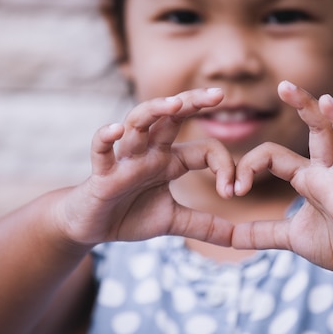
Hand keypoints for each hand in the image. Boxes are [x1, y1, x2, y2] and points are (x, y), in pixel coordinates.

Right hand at [54, 88, 236, 245]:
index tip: (233, 192)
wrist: (91, 227)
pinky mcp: (101, 173)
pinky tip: (115, 129)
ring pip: (137, 123)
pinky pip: (101, 150)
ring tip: (174, 104)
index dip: (224, 166)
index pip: (205, 150)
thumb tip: (241, 239)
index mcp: (169, 161)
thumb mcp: (174, 222)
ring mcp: (125, 159)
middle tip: (219, 94)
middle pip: (171, 118)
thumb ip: (206, 226)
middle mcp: (149, 153)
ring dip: (154, 110)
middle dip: (193, 102)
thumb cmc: (129, 215)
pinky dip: (105, 137)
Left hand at [233, 81, 332, 285]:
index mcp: (308, 177)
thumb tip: (226, 237)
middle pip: (320, 131)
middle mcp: (329, 174)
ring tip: (329, 102)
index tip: (232, 190)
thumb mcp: (287, 237)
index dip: (249, 165)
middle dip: (305, 106)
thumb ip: (258, 233)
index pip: (273, 155)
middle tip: (284, 85)